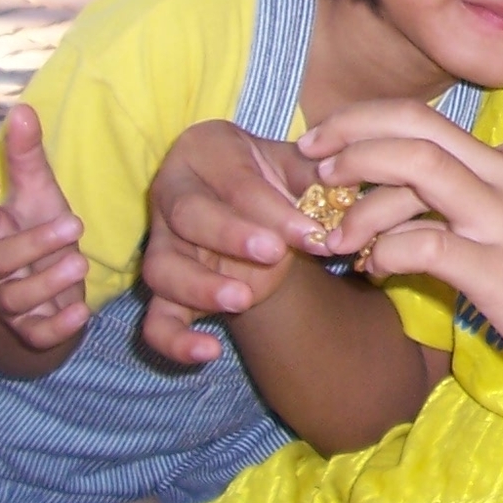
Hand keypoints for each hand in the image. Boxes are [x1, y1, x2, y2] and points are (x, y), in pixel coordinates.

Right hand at [0, 104, 89, 352]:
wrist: (34, 295)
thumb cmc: (34, 230)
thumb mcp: (36, 193)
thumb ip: (26, 157)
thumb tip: (22, 109)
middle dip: (32, 243)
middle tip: (74, 224)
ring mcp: (7, 301)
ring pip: (16, 298)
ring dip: (48, 281)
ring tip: (80, 263)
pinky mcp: (29, 329)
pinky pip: (37, 333)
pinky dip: (58, 326)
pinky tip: (80, 312)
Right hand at [139, 119, 324, 364]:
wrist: (252, 203)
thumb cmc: (276, 176)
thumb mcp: (297, 163)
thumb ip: (320, 175)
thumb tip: (348, 194)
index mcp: (204, 149)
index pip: (235, 179)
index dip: (272, 208)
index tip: (312, 232)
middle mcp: (171, 192)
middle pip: (189, 215)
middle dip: (232, 236)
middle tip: (274, 254)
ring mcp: (160, 242)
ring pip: (162, 267)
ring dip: (201, 286)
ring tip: (244, 298)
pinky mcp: (162, 286)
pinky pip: (154, 319)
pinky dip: (173, 340)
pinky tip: (208, 353)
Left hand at [305, 100, 502, 394]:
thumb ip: (482, 206)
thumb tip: (411, 213)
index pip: (429, 124)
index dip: (368, 130)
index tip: (330, 148)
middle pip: (416, 128)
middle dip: (350, 134)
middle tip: (308, 158)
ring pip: (417, 170)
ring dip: (359, 197)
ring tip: (329, 235)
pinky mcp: (502, 270)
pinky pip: (424, 244)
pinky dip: (386, 251)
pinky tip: (374, 270)